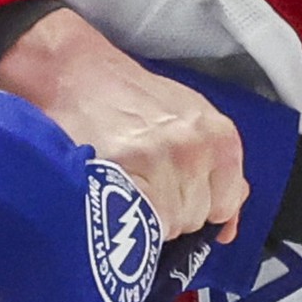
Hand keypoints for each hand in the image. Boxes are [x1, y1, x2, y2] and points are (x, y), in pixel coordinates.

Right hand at [0, 8, 245, 240]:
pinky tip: (112, 195)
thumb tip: (228, 226)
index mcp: (218, 136)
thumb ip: (213, 168)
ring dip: (144, 216)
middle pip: (194, 219)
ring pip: (166, 226)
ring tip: (122, 183)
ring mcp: (161, 165)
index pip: (226, 206)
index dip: (196, 205)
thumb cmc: (125, 96)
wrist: (73, 74)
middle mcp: (196, 151)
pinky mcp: (125, 178)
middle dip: (169, 210)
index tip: (173, 192)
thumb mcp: (186, 118)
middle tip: (140, 179)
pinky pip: (137, 226)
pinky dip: (124, 218)